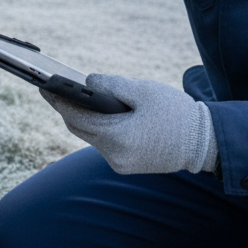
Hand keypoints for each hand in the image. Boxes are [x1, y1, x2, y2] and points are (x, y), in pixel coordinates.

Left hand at [42, 73, 217, 175]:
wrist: (204, 143)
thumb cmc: (175, 113)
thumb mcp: (142, 89)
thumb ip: (111, 84)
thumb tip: (86, 83)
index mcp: (118, 138)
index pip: (78, 117)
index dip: (59, 100)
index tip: (43, 86)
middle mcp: (115, 156)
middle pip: (81, 129)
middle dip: (67, 108)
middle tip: (52, 88)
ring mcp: (121, 164)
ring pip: (92, 136)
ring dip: (83, 117)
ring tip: (71, 96)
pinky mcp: (128, 164)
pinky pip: (104, 142)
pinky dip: (98, 125)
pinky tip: (95, 110)